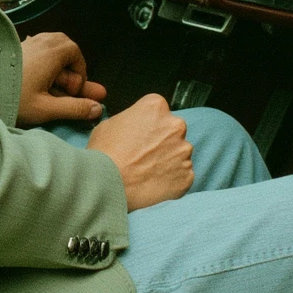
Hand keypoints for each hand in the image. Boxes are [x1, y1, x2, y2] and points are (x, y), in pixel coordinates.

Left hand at [18, 32, 106, 126]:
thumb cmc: (11, 99)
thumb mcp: (47, 108)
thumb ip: (74, 108)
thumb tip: (96, 108)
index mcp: (50, 52)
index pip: (75, 52)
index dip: (80, 72)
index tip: (76, 90)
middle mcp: (39, 43)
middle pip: (63, 46)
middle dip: (69, 67)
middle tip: (67, 88)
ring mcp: (24, 44)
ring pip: (49, 47)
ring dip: (55, 65)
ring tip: (53, 86)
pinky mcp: (13, 50)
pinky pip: (35, 50)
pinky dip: (41, 63)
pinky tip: (35, 82)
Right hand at [87, 93, 192, 209]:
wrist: (107, 184)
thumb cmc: (105, 153)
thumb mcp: (109, 124)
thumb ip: (131, 120)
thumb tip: (134, 127)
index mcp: (156, 107)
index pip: (159, 111)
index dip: (149, 125)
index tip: (142, 135)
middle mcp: (176, 126)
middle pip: (173, 131)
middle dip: (163, 141)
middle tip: (144, 155)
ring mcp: (184, 152)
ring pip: (180, 154)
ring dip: (169, 160)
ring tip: (148, 172)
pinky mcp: (187, 175)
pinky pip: (183, 175)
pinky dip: (172, 180)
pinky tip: (154, 184)